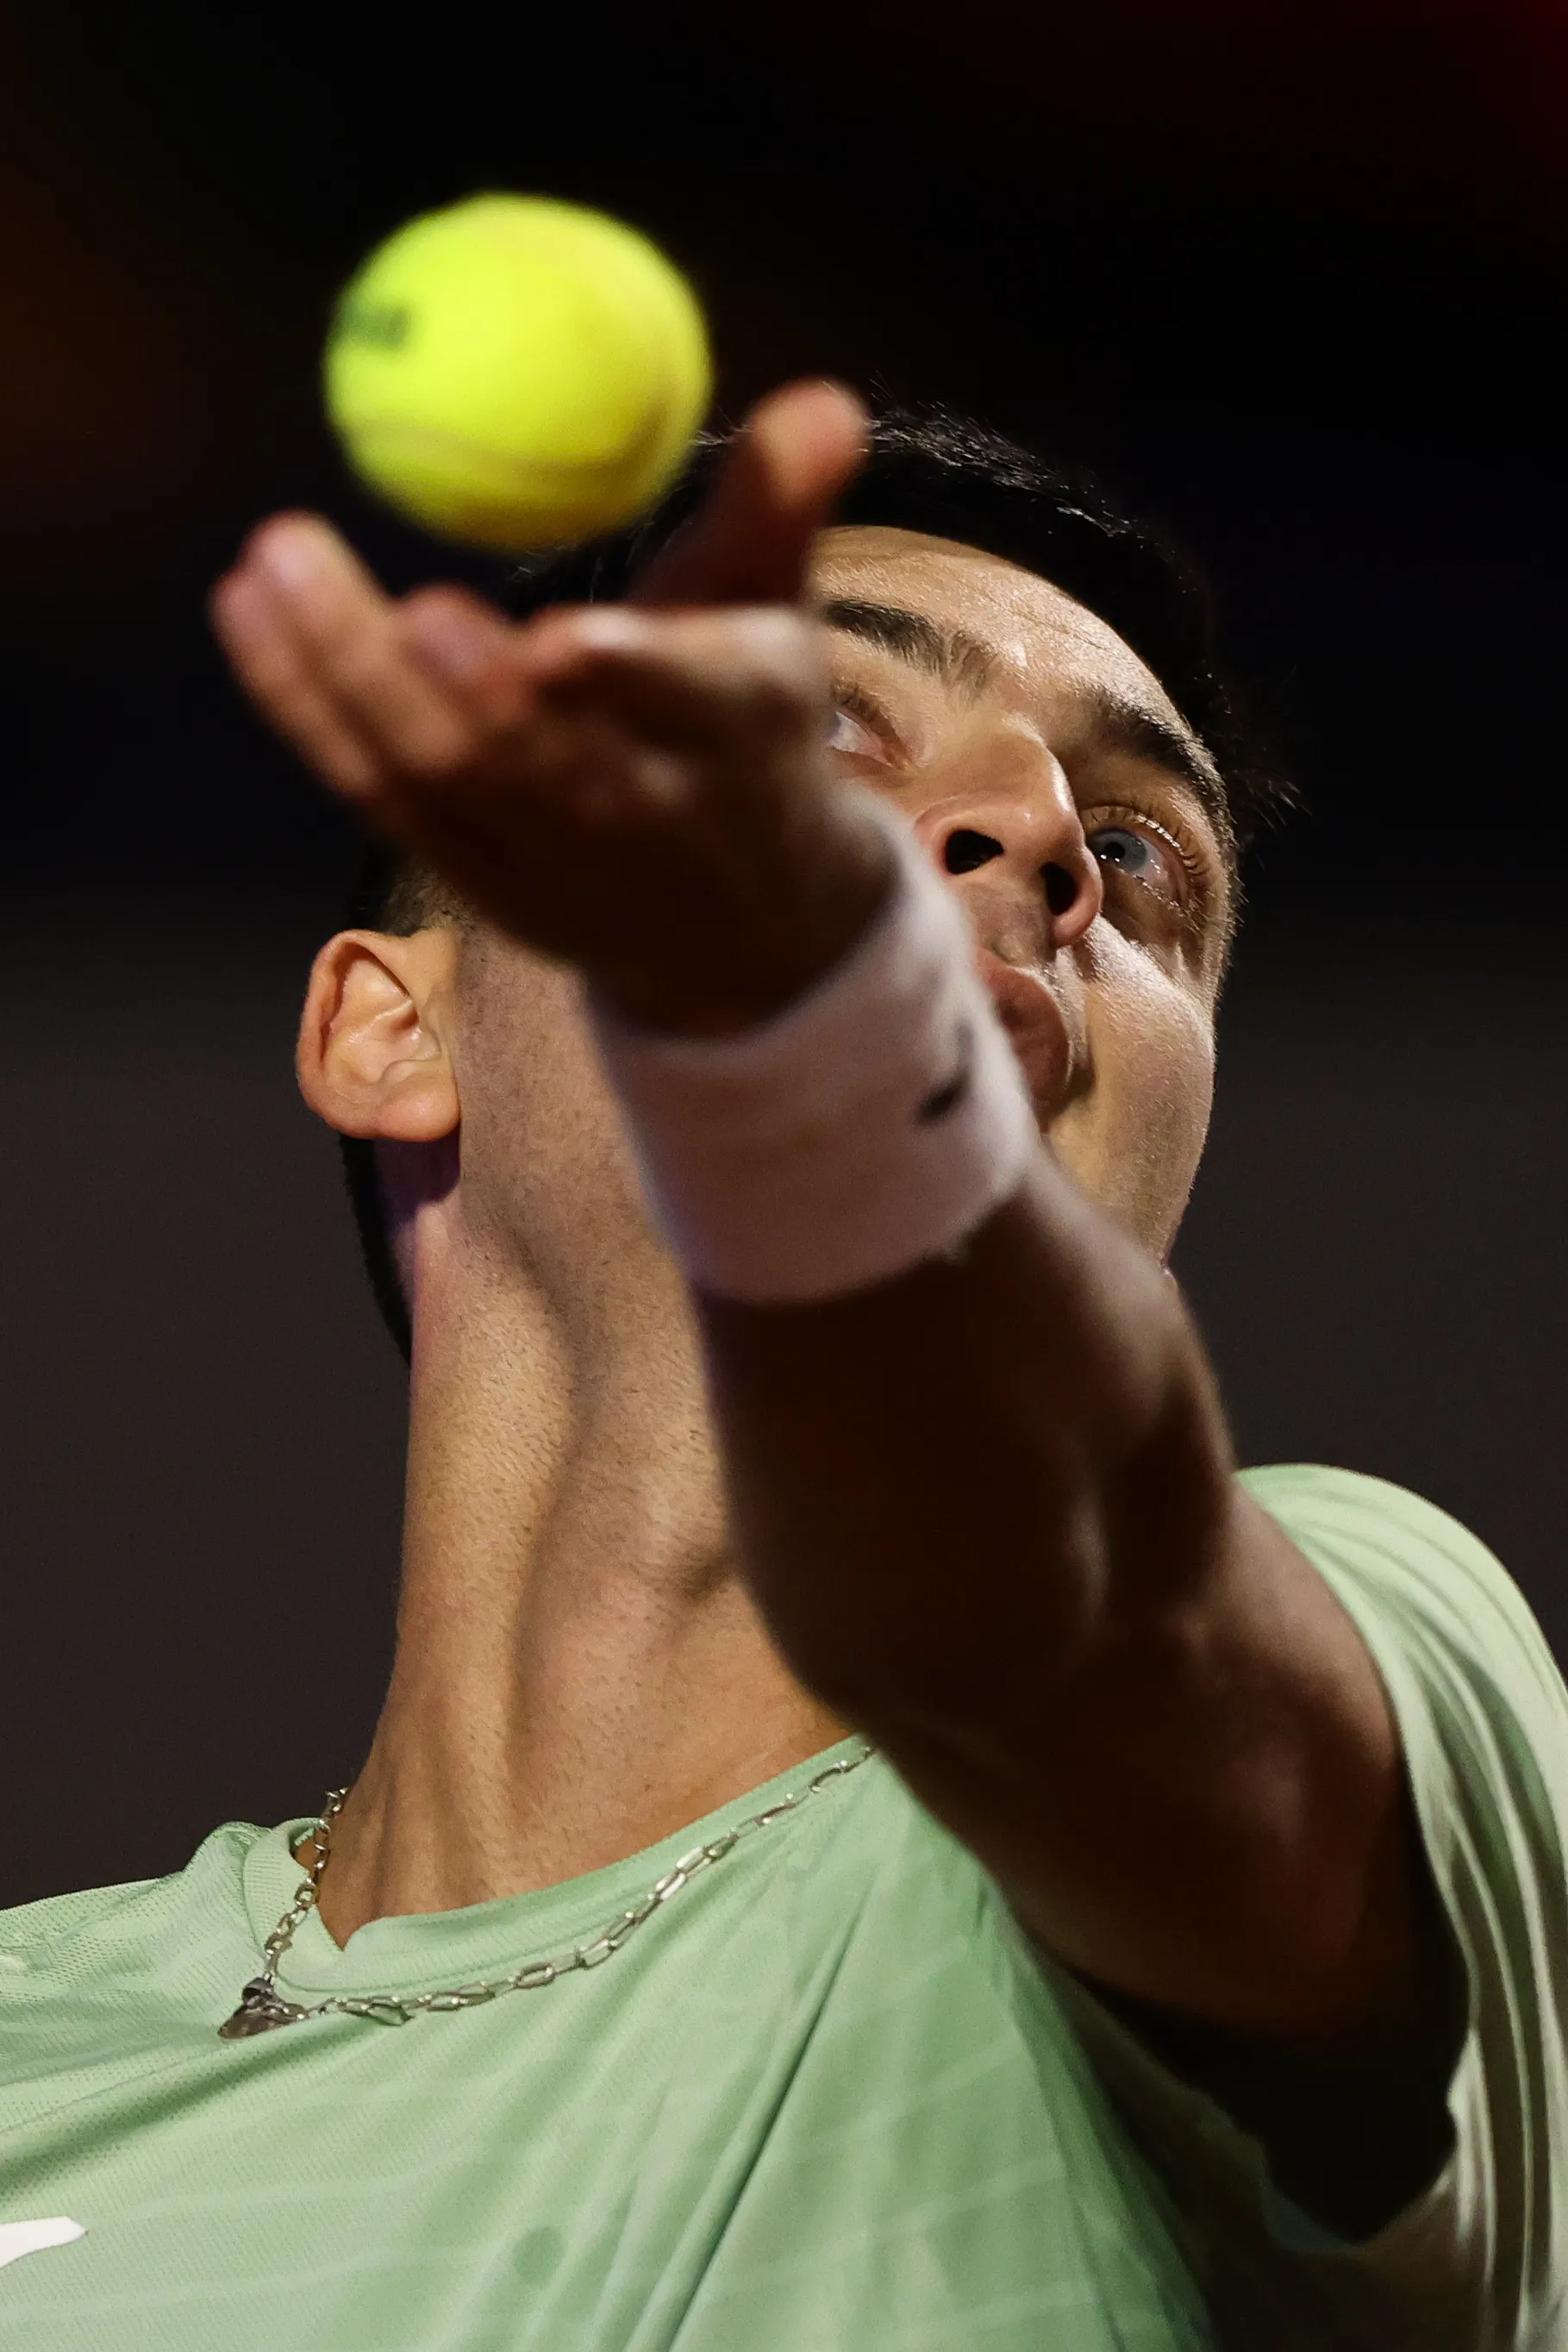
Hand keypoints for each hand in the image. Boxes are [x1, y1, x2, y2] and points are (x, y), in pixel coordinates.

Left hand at [211, 381, 892, 1033]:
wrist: (737, 921)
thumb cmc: (745, 730)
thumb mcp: (777, 618)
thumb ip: (778, 508)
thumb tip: (824, 400)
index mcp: (736, 739)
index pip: (685, 709)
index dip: (621, 678)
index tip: (556, 634)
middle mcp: (642, 817)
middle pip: (536, 758)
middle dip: (453, 685)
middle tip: (390, 590)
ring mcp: (547, 861)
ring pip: (440, 777)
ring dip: (346, 678)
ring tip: (275, 564)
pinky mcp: (469, 874)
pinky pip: (374, 789)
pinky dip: (306, 705)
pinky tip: (248, 611)